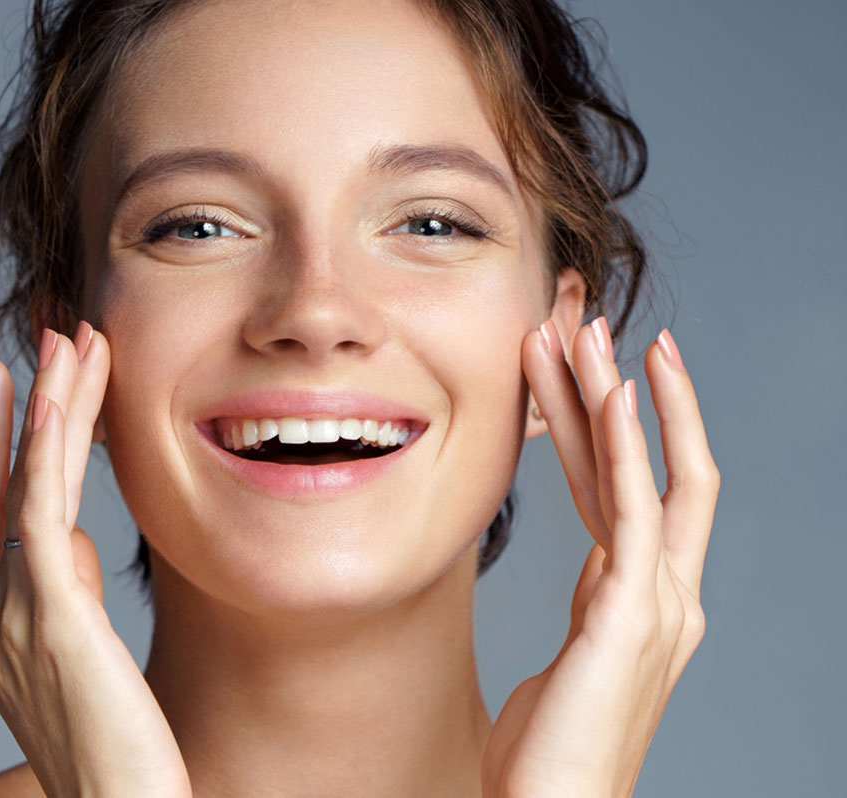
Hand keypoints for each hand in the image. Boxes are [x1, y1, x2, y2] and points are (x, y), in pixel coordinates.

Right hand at [0, 324, 191, 797]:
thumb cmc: (115, 747)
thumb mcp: (80, 658)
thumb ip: (62, 595)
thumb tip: (67, 538)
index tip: (13, 386)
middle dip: (13, 409)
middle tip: (37, 338)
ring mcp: (10, 620)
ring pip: (22, 487)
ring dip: (46, 407)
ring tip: (66, 340)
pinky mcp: (53, 622)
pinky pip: (40, 519)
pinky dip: (42, 453)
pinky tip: (54, 400)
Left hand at [481, 318, 719, 797]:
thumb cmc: (551, 752)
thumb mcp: (573, 658)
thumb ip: (590, 607)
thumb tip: (589, 571)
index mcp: (645, 598)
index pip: (631, 488)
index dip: (614, 426)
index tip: (589, 368)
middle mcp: (665, 592)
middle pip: (650, 465)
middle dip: (618, 390)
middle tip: (588, 321)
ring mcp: (657, 603)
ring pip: (646, 472)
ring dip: (616, 395)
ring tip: (589, 330)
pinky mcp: (633, 618)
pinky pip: (632, 514)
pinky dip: (628, 448)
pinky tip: (613, 394)